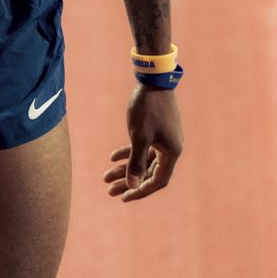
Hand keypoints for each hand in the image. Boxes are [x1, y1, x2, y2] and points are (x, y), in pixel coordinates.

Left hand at [103, 84, 182, 201]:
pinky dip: (129, 153)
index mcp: (171, 152)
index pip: (157, 181)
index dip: (140, 191)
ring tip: (105, 177)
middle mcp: (170, 148)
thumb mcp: (139, 136)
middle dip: (128, 182)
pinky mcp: (157, 130)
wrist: (153, 80)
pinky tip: (112, 157)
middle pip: (148, 172)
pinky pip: (143, 147)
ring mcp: (164, 139)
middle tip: (109, 191)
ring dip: (125, 168)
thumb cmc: (147, 108)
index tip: (123, 197)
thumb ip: (136, 162)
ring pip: (143, 160)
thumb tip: (132, 184)